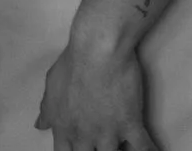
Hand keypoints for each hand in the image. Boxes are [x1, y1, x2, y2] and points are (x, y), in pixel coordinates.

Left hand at [38, 31, 159, 150]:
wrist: (98, 51)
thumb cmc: (72, 65)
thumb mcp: (51, 86)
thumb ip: (47, 109)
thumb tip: (40, 124)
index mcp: (63, 129)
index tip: (81, 149)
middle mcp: (84, 137)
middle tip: (102, 145)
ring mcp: (108, 133)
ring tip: (124, 147)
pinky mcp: (130, 123)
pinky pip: (142, 146)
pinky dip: (150, 150)